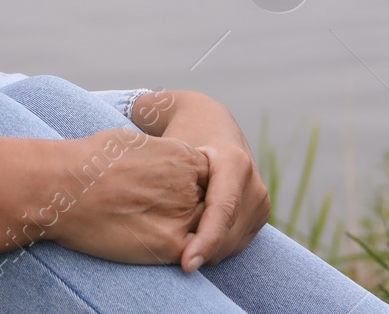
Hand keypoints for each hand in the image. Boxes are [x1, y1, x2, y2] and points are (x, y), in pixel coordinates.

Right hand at [0, 129, 206, 264]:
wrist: (61, 184)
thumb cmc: (87, 160)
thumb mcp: (132, 142)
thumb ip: (159, 155)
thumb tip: (159, 162)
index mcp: (184, 157)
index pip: (208, 180)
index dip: (191, 191)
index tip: (169, 196)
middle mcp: (190, 186)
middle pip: (206, 208)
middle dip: (192, 215)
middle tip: (160, 217)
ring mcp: (183, 216)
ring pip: (201, 233)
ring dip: (190, 238)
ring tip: (153, 231)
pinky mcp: (170, 245)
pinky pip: (187, 255)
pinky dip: (179, 256)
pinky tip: (151, 245)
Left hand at [150, 92, 269, 271]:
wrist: (210, 124)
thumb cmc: (180, 132)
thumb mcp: (169, 139)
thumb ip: (153, 151)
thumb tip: (128, 160)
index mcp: (232, 162)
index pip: (221, 210)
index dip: (204, 240)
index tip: (186, 264)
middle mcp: (253, 182)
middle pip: (229, 232)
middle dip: (203, 251)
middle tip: (174, 264)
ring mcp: (260, 200)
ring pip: (234, 241)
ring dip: (209, 253)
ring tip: (180, 255)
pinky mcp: (260, 213)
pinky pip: (238, 241)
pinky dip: (216, 248)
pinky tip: (193, 247)